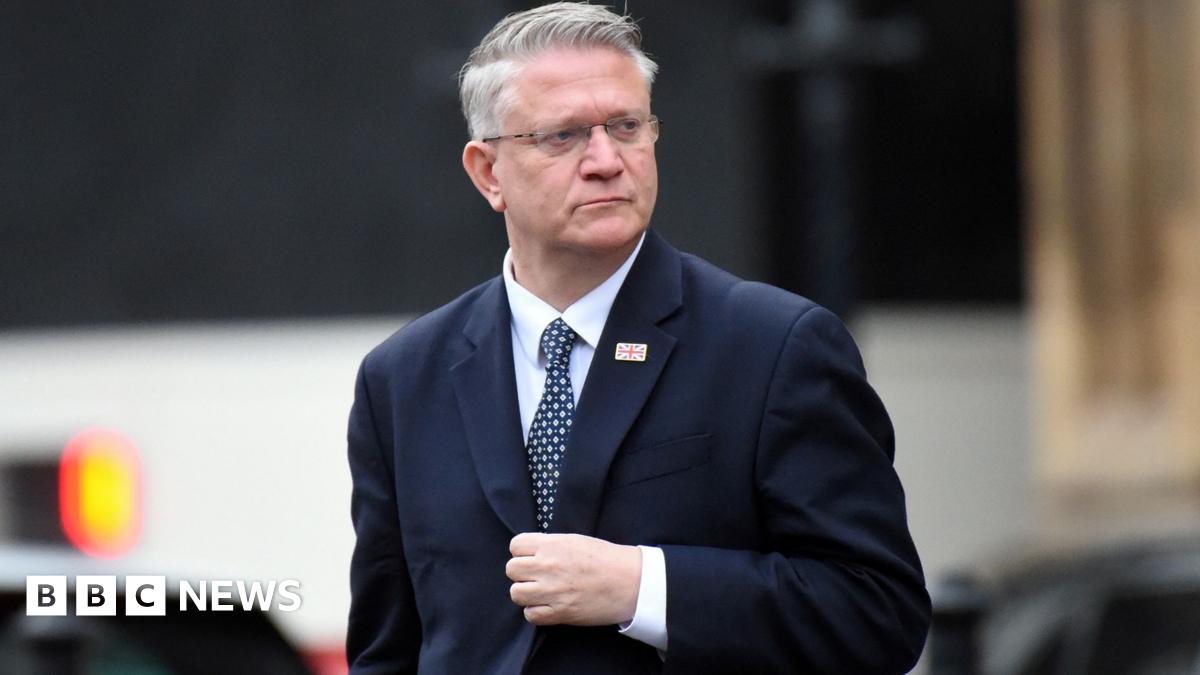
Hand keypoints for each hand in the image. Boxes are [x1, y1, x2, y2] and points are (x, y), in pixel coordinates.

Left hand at [506, 532, 641, 625]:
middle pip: (511, 569)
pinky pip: (530, 615)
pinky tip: (548, 606)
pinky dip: (536, 612)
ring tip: (541, 592)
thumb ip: (551, 545)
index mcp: (552, 545)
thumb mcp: (576, 540)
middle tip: (537, 575)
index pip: (515, 545)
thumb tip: (532, 552)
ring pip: (516, 593)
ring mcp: (552, 591)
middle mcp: (548, 566)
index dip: (522, 551)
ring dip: (526, 593)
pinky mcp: (559, 613)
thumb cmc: (607, 558)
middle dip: (522, 573)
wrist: (631, 582)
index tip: (532, 556)